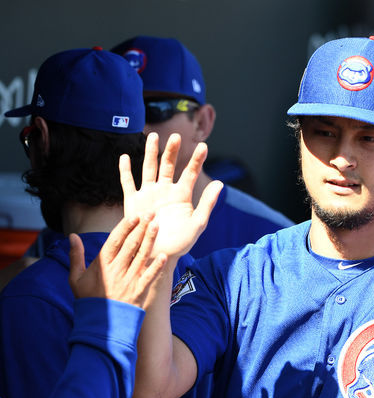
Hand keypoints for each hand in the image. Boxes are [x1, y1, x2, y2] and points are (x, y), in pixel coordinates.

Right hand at [68, 213, 166, 307]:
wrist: (99, 325)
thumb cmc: (88, 299)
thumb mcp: (75, 278)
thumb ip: (75, 256)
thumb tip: (72, 236)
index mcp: (102, 264)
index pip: (114, 241)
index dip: (125, 227)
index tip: (134, 216)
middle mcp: (116, 270)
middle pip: (130, 245)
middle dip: (141, 228)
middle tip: (150, 213)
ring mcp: (128, 280)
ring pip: (141, 256)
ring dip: (150, 240)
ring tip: (157, 226)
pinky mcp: (138, 292)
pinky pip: (149, 277)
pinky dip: (156, 266)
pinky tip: (164, 255)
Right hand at [119, 133, 221, 258]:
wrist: (158, 256)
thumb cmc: (180, 243)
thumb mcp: (198, 224)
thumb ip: (208, 203)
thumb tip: (220, 183)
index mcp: (182, 195)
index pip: (190, 172)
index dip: (196, 160)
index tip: (203, 146)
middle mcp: (165, 190)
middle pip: (168, 165)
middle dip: (171, 150)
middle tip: (176, 136)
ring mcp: (148, 194)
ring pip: (148, 168)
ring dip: (150, 153)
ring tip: (153, 136)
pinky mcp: (133, 202)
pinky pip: (128, 183)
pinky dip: (125, 171)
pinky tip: (123, 157)